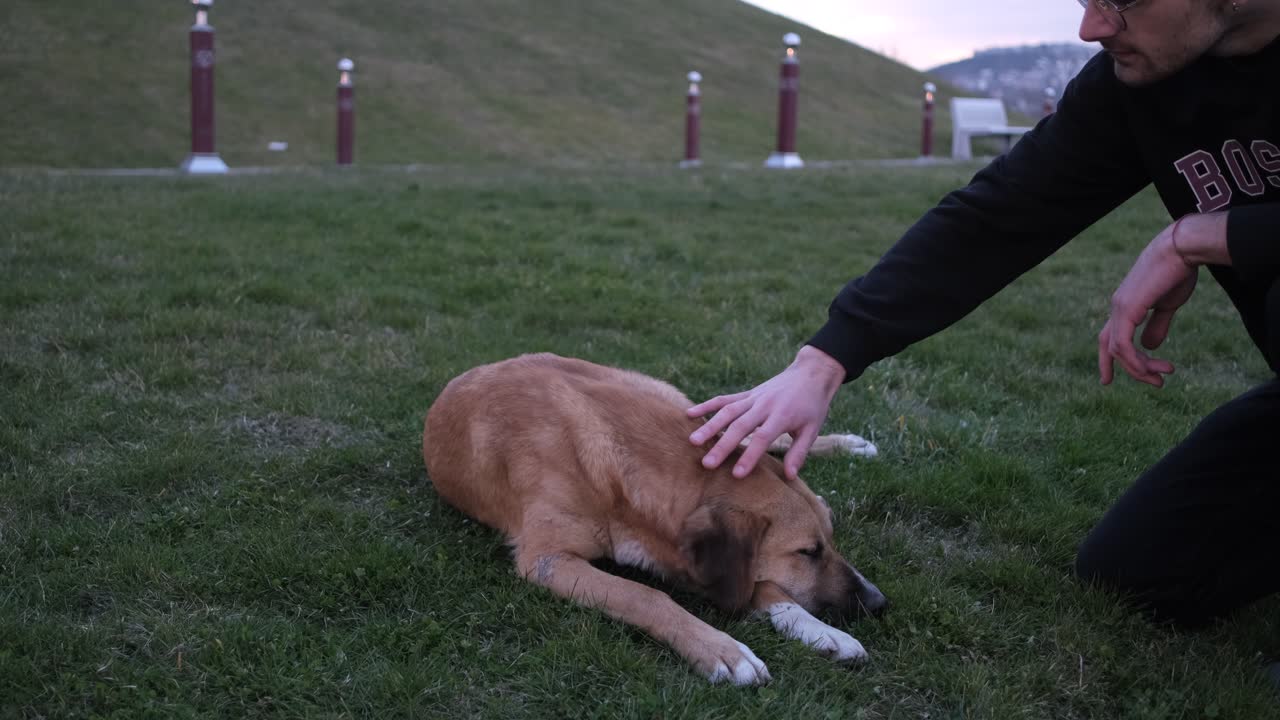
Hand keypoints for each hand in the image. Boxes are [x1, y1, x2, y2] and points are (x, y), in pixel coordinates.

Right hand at [687, 346, 844, 480]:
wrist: (811, 374)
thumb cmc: (813, 406)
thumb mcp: (812, 429)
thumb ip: (799, 452)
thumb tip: (789, 476)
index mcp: (782, 416)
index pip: (762, 438)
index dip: (749, 455)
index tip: (736, 474)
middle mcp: (764, 405)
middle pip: (740, 426)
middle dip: (722, 446)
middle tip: (707, 464)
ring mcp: (753, 398)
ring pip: (727, 411)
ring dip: (709, 426)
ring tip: (693, 441)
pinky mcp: (747, 393)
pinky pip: (724, 399)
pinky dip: (707, 405)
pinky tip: (690, 414)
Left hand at [1097, 216, 1210, 386]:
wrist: (1182, 249)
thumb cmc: (1178, 272)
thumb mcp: (1167, 304)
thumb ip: (1156, 325)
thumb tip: (1149, 347)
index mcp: (1125, 306)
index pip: (1111, 337)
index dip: (1109, 360)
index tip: (1108, 381)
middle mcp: (1117, 307)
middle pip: (1110, 346)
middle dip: (1127, 369)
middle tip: (1155, 383)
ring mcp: (1119, 307)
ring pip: (1118, 350)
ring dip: (1139, 368)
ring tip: (1162, 377)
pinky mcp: (1127, 308)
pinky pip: (1122, 344)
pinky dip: (1133, 360)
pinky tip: (1148, 368)